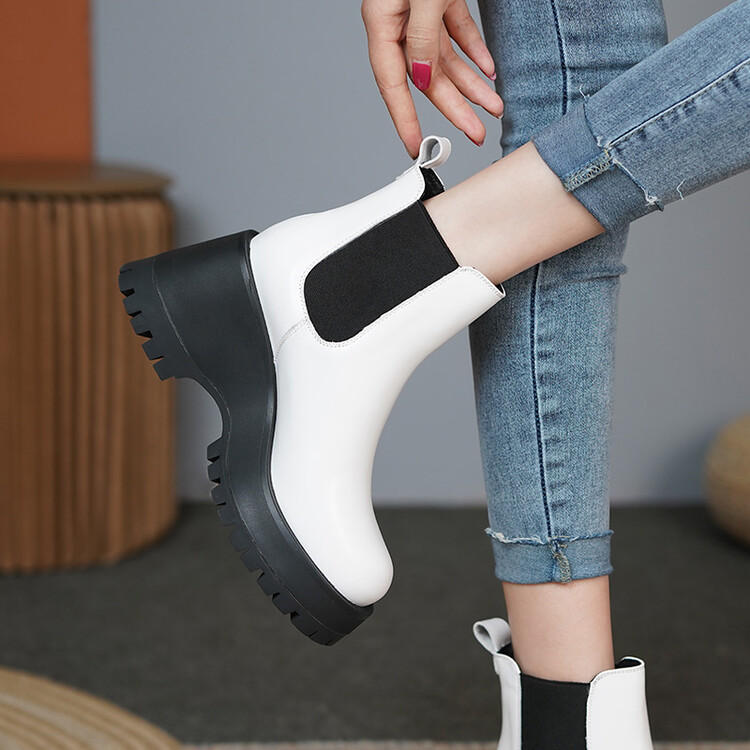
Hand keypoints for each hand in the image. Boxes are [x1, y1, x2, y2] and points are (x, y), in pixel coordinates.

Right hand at [361, 0, 503, 157]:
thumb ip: (423, 36)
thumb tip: (422, 76)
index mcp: (382, 21)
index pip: (391, 84)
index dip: (404, 120)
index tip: (415, 147)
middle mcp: (398, 20)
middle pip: (427, 78)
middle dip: (455, 108)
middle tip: (476, 132)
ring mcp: (419, 9)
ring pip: (446, 59)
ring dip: (471, 85)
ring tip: (493, 107)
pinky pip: (457, 30)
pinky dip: (474, 50)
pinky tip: (487, 69)